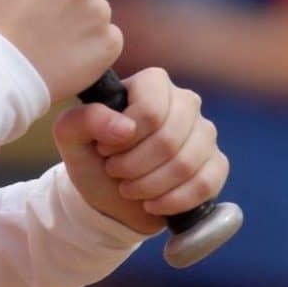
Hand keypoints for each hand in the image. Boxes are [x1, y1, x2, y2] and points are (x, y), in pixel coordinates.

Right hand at [0, 0, 122, 102]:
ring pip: (92, 13)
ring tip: (48, 46)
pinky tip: (66, 59)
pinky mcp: (109, 42)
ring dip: (77, 26)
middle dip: (62, 1)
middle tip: (38, 26)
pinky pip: (106, 41)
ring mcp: (100, 10)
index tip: (29, 0)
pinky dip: (91, 50)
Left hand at [54, 68, 228, 234]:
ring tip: (129, 189)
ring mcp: (205, 132)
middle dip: (135, 166)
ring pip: (187, 163)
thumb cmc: (91, 156)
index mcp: (152, 83)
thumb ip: (84, 120)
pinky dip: (174, 200)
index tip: (105, 151)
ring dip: (150, 186)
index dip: (125, 139)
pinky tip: (152, 203)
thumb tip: (124, 128)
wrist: (110, 194)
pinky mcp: (216, 164)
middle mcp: (184, 101)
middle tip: (115, 172)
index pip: (151, 109)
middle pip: (169, 139)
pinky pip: (206, 183)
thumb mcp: (70, 136)